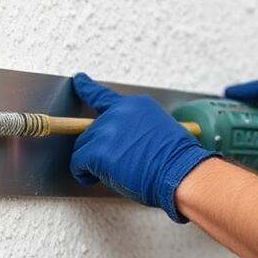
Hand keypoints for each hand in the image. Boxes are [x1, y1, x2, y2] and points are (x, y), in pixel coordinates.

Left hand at [69, 72, 217, 222]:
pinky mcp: (97, 150)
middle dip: (98, 146)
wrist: (179, 172)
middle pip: (93, 128)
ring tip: (110, 172)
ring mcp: (107, 129)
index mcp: (136, 105)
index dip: (87, 86)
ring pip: (83, 145)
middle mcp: (119, 112)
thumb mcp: (159, 130)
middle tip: (114, 163)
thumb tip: (121, 142)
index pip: (104, 94)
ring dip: (91, 160)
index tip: (79, 79)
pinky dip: (82, 173)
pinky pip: (78, 162)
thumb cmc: (175, 160)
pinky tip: (94, 178)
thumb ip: (135, 128)